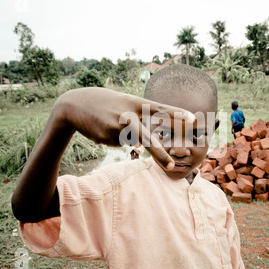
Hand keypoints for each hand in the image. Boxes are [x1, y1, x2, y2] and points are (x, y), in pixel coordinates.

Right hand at [56, 87, 194, 169]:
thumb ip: (138, 120)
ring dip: (125, 138)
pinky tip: (101, 128)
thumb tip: (141, 145)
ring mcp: (116, 125)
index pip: (160, 109)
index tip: (194, 119)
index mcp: (135, 103)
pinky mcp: (105, 136)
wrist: (74, 104)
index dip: (177, 114)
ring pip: (131, 141)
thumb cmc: (105, 104)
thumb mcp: (124, 104)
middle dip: (160, 154)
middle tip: (172, 166)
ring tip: (111, 125)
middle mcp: (128, 114)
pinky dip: (111, 138)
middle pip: (148, 137)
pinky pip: (117, 143)